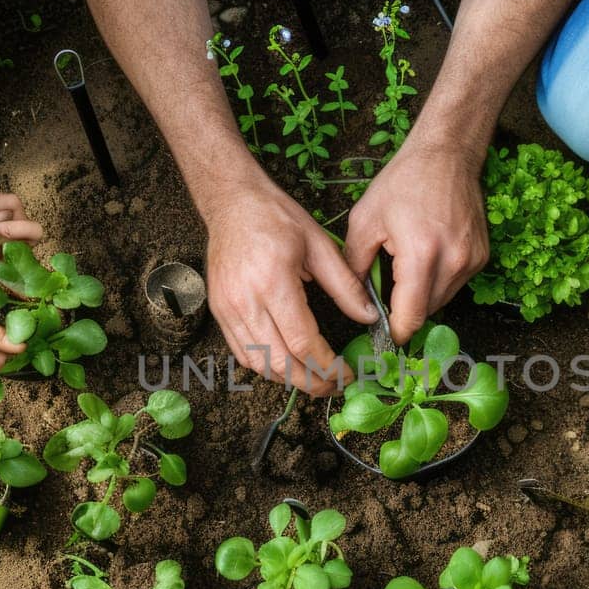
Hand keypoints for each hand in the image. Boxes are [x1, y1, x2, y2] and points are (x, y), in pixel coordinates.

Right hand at [203, 181, 376, 394]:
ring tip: (315, 378)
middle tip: (334, 385)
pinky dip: (267, 367)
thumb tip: (370, 316)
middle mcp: (246, 300)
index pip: (302, 343)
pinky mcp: (219, 312)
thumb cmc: (276, 217)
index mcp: (274, 282)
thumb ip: (346, 285)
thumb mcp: (319, 244)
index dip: (327, 366)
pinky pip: (242, 354)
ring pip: (259, 364)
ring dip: (289, 379)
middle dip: (312, 382)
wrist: (232, 203)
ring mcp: (228, 309)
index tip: (347, 372)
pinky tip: (288, 364)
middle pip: (280, 362)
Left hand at [345, 142, 487, 342]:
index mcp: (421, 255)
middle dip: (406, 310)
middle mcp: (452, 262)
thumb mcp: (365, 221)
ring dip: (422, 295)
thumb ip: (355, 267)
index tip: (383, 334)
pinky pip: (455, 284)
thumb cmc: (403, 182)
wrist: (446, 155)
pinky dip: (438, 280)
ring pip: (442, 300)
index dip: (396, 331)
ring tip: (407, 266)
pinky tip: (427, 254)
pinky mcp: (482, 256)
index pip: (412, 316)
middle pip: (427, 312)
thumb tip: (355, 302)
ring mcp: (471, 260)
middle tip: (387, 294)